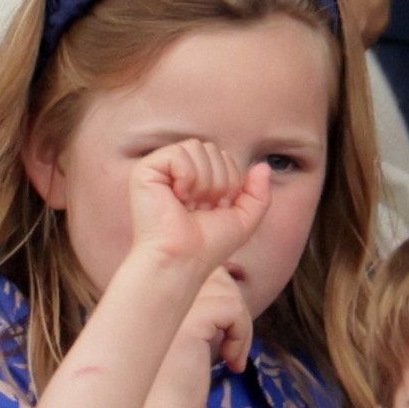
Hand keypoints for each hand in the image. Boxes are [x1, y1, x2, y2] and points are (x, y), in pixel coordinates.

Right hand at [127, 137, 270, 277]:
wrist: (182, 261)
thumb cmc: (208, 246)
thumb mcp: (244, 220)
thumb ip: (259, 194)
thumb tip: (263, 166)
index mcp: (196, 178)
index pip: (224, 157)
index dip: (230, 182)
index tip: (214, 209)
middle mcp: (177, 171)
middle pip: (212, 148)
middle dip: (218, 181)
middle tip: (201, 208)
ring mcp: (159, 169)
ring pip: (196, 147)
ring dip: (203, 182)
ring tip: (189, 204)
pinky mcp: (145, 171)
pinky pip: (178, 153)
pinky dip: (186, 177)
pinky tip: (177, 198)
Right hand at [153, 266, 253, 407]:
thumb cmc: (168, 390)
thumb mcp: (182, 343)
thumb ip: (195, 313)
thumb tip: (229, 283)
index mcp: (152, 297)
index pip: (198, 272)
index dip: (221, 297)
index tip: (225, 336)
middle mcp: (159, 294)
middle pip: (216, 276)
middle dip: (233, 310)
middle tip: (231, 347)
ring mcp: (173, 305)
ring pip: (228, 291)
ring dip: (240, 325)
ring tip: (232, 358)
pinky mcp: (192, 320)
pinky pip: (233, 309)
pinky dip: (242, 335)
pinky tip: (232, 363)